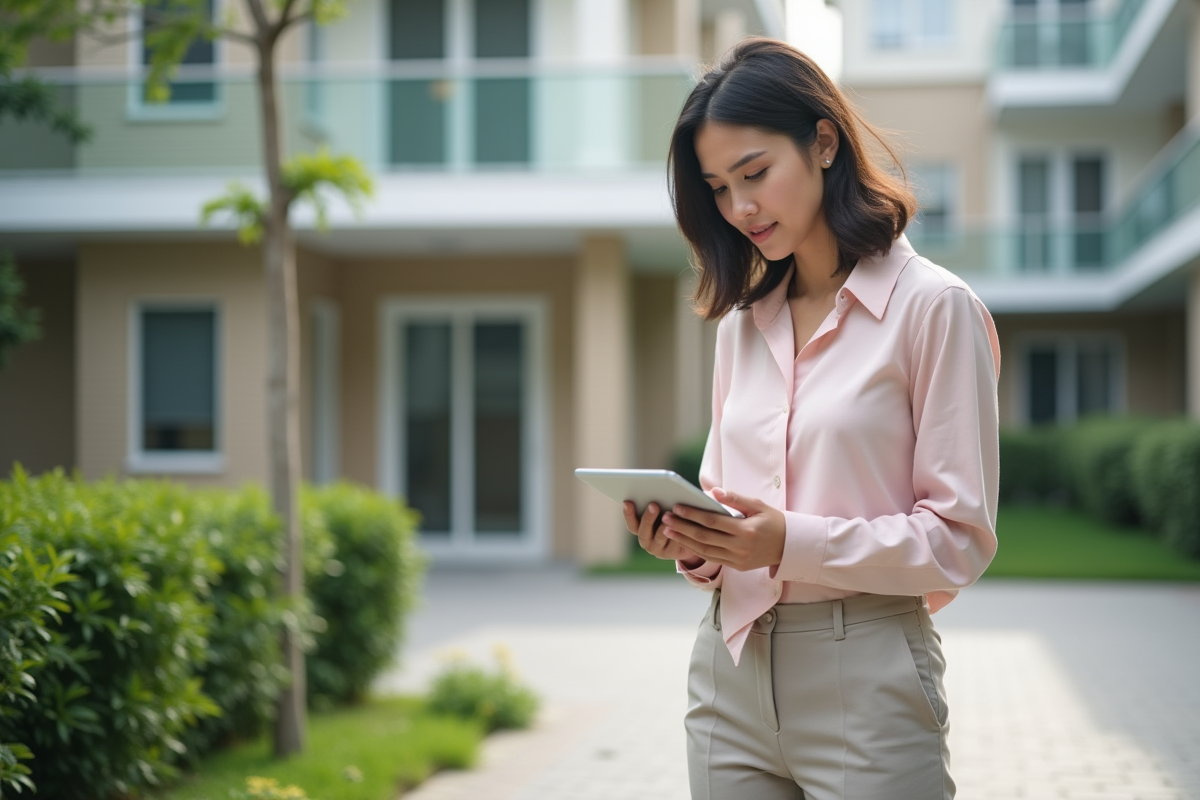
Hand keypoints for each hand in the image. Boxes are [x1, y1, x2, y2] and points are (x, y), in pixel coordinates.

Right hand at [622, 501, 701, 564]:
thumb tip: (653, 487)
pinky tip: (683, 523)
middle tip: (653, 504)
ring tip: (669, 514)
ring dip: (663, 526)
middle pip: (643, 531)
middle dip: (648, 517)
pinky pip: (674, 543)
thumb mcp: (664, 509)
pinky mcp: (672, 554)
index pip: (632, 523)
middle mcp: (647, 541)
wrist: (691, 539)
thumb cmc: (673, 517)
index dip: (628, 514)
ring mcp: (658, 549)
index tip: (628, 501)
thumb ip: (658, 501)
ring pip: (659, 538)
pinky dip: (677, 533)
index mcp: (640, 530)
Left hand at [661, 488, 784, 570]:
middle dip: (682, 527)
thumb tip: (713, 491)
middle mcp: (740, 547)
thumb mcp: (758, 505)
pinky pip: (712, 558)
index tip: (677, 506)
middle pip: (704, 537)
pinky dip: (696, 550)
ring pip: (705, 550)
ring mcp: (738, 559)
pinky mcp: (737, 567)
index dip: (692, 514)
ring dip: (684, 540)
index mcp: (746, 530)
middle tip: (665, 518)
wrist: (790, 546)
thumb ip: (735, 498)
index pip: (712, 521)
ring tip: (668, 530)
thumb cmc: (773, 521)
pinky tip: (684, 542)